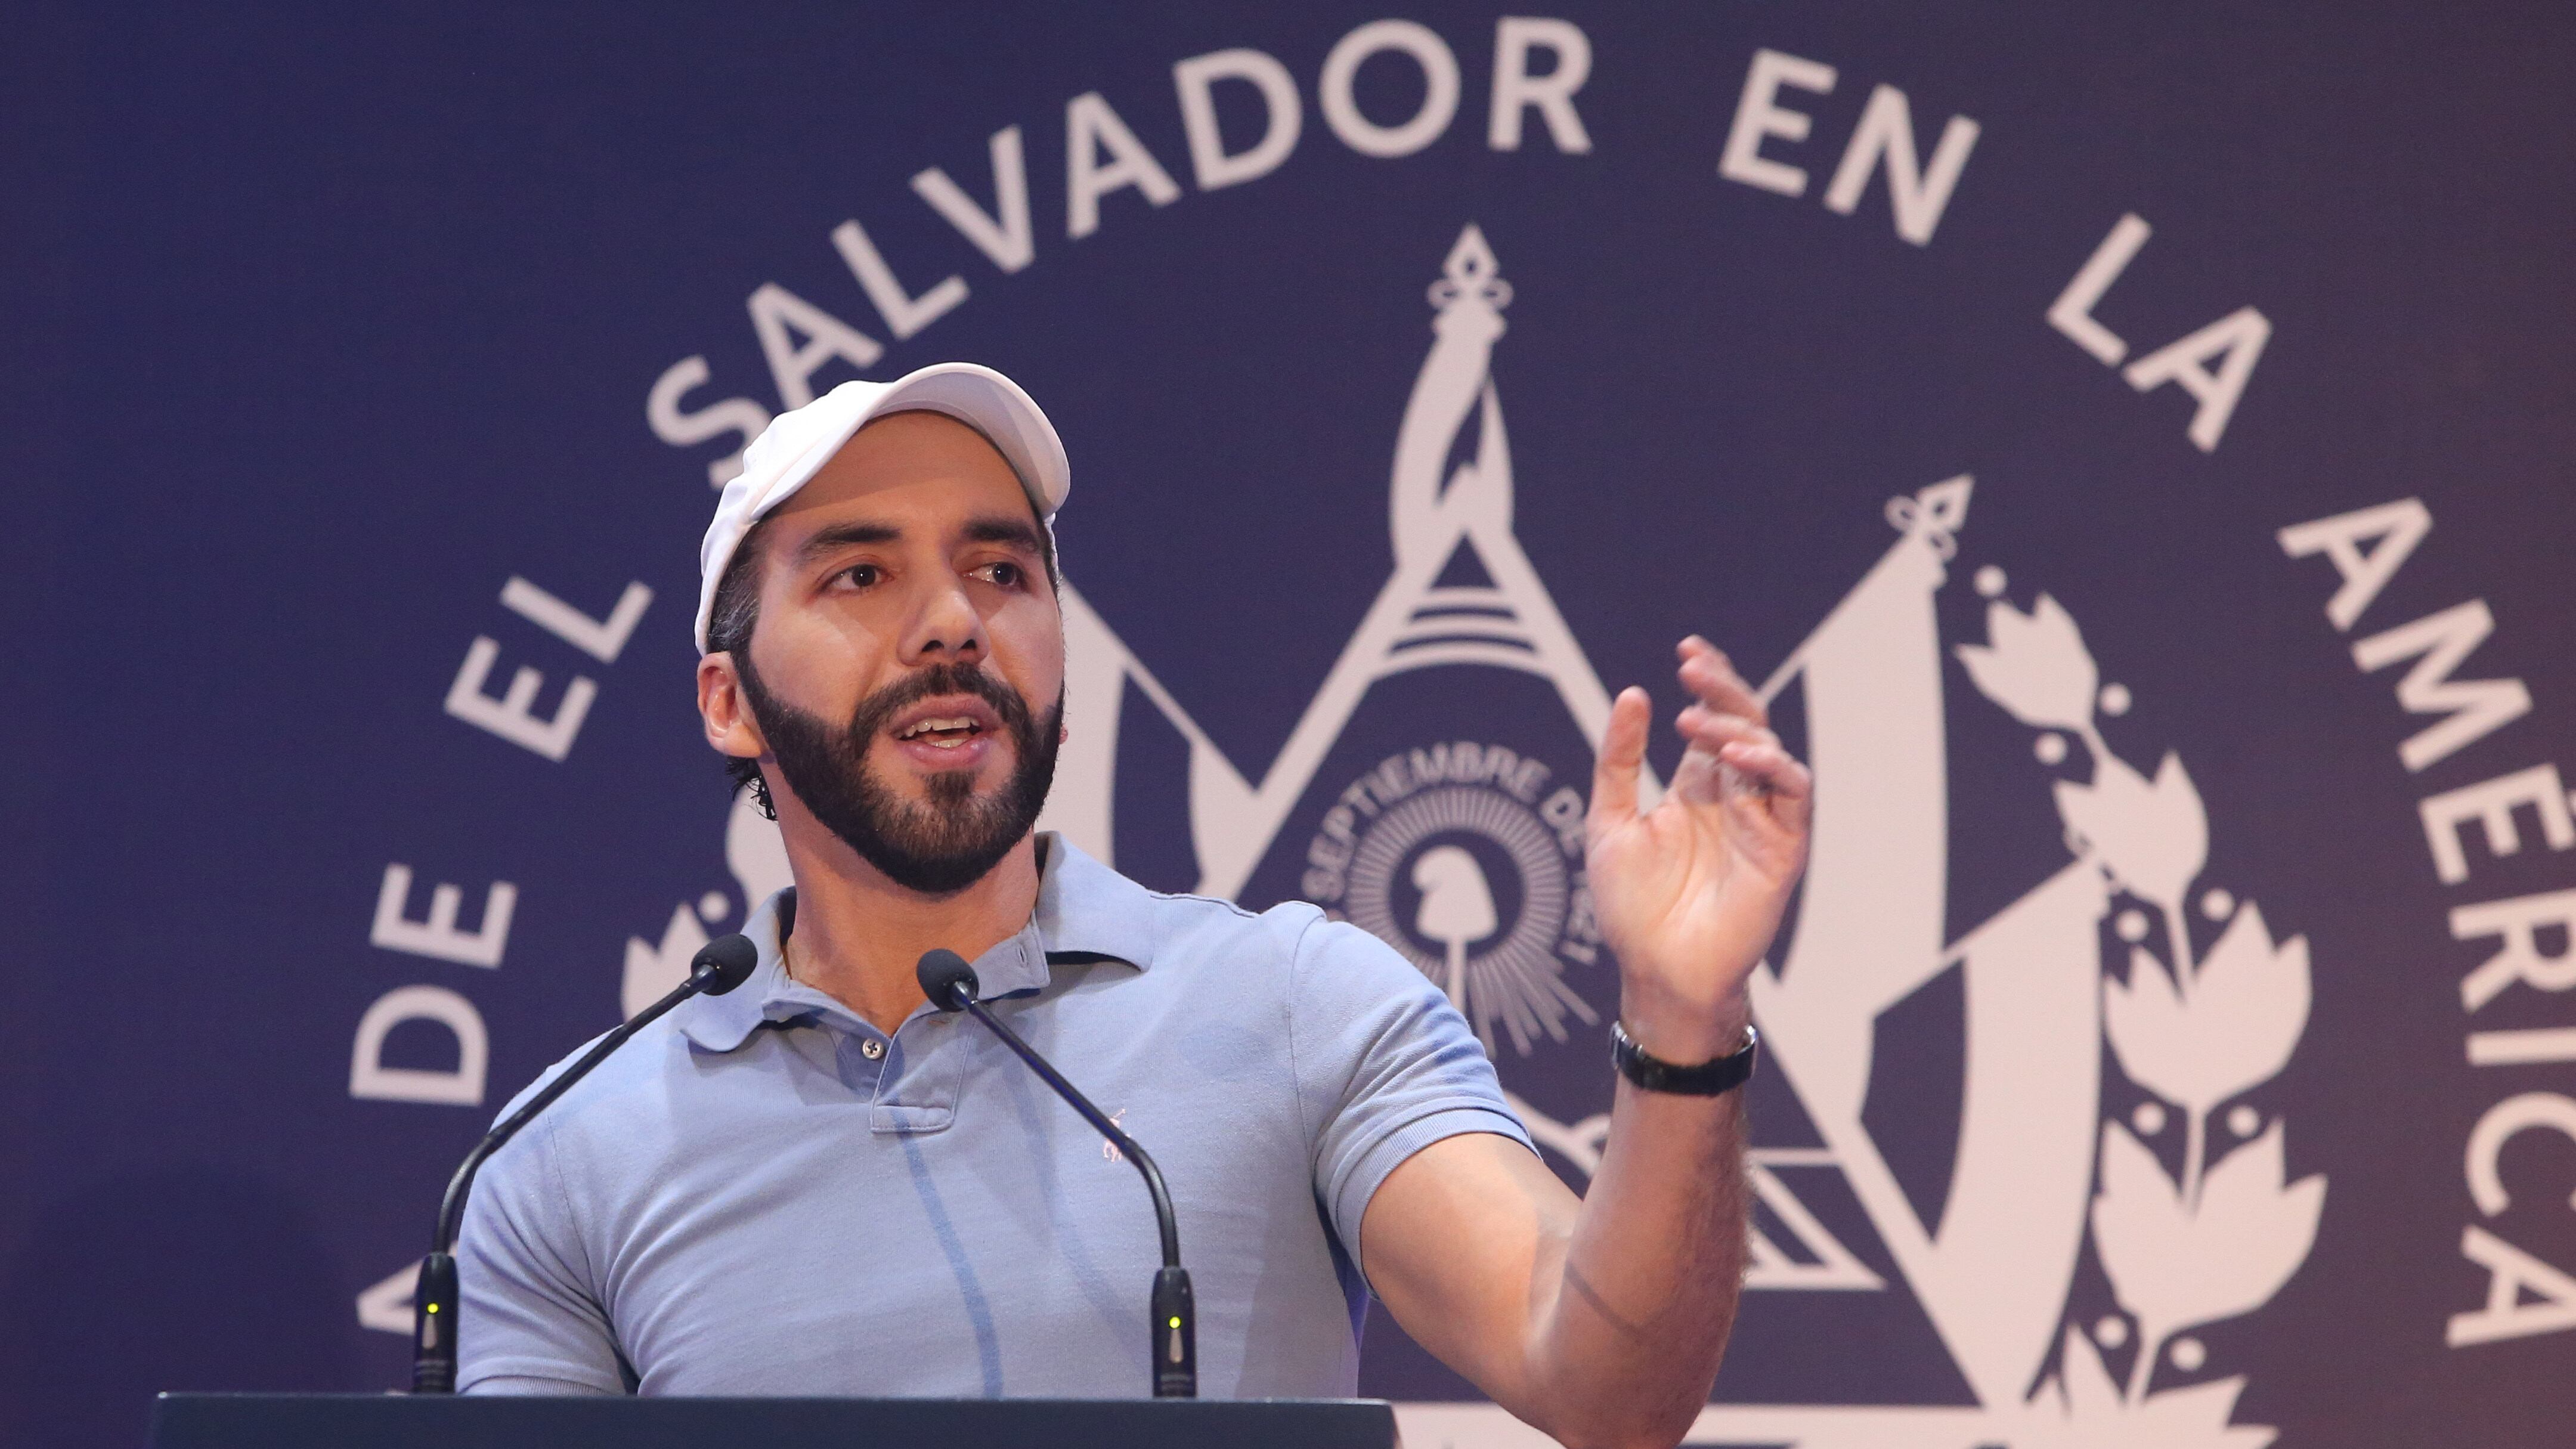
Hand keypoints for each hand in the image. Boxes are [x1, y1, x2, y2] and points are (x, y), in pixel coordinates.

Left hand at [1587, 637, 1812, 1062]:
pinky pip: (1792, 793)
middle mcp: (1734, 797)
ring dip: (1739, 726)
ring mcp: (1762, 820)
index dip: (1709, 681)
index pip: (1712, 719)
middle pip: (1744, 724)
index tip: (1687, 650)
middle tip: (1692, 665)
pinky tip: (1738, 755)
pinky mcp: (1783, 847)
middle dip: (1723, 689)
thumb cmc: (1631, 907)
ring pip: (1769, 751)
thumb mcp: (1609, 822)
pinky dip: (1771, 767)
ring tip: (1698, 717)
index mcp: (1697, 788)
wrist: (1656, 971)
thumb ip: (1619, 761)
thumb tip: (1632, 694)